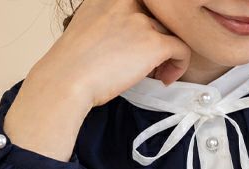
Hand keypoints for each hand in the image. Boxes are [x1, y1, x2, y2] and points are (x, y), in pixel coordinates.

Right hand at [29, 0, 191, 108]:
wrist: (66, 80)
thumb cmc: (71, 66)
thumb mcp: (86, 29)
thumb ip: (108, 24)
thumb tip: (127, 41)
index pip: (143, 6)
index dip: (147, 26)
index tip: (141, 46)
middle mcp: (126, 2)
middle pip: (158, 18)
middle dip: (159, 39)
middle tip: (151, 62)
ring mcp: (141, 21)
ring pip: (172, 33)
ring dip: (169, 54)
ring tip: (158, 73)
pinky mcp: (153, 43)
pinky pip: (181, 49)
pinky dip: (179, 65)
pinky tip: (166, 79)